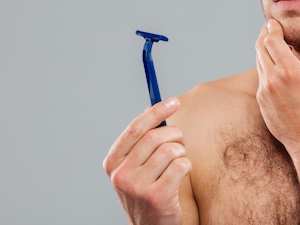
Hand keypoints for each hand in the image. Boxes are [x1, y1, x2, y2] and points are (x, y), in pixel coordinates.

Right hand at [103, 98, 191, 224]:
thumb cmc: (145, 191)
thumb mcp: (134, 167)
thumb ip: (140, 141)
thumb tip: (151, 108)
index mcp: (113, 163)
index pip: (135, 128)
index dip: (156, 112)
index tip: (174, 102)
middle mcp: (121, 175)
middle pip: (155, 137)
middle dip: (175, 134)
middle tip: (180, 141)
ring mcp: (138, 187)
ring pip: (171, 150)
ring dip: (181, 152)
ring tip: (178, 161)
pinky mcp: (157, 197)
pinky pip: (181, 165)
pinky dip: (186, 165)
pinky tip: (181, 174)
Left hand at [255, 19, 299, 153]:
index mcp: (289, 71)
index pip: (271, 39)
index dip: (271, 28)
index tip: (275, 22)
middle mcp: (273, 79)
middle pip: (259, 47)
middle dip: (265, 35)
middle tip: (273, 29)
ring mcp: (264, 90)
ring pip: (258, 61)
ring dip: (265, 51)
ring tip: (276, 47)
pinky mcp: (261, 100)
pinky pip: (260, 77)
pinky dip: (266, 68)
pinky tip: (277, 68)